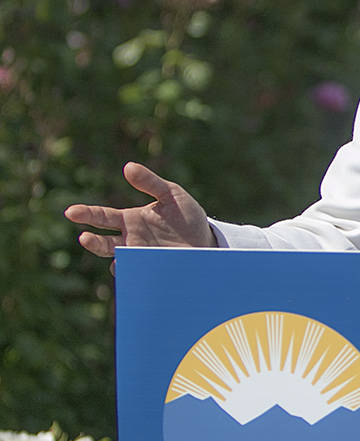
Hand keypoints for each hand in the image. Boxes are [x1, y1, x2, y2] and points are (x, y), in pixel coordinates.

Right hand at [64, 162, 216, 260]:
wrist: (207, 241)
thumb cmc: (186, 216)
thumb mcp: (171, 194)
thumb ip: (150, 182)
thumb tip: (128, 166)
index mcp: (131, 220)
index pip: (103, 217)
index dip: (86, 214)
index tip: (71, 212)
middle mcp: (130, 240)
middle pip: (103, 242)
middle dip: (91, 241)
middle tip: (83, 237)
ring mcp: (140, 257)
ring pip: (118, 261)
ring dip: (116, 259)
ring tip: (120, 252)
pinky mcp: (151, 269)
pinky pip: (137, 273)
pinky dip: (135, 271)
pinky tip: (139, 267)